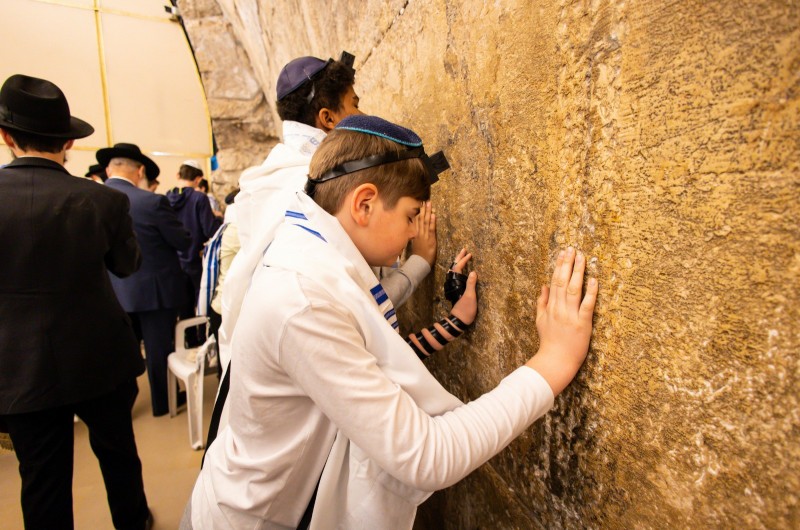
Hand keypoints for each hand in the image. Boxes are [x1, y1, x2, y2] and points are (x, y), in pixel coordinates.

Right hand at [411, 201, 436, 265]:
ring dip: (428, 212)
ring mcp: (424, 235)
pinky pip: (431, 229)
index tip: (419, 203)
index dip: (418, 211)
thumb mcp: (415, 242)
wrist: (419, 262)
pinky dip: (433, 222)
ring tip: (429, 204)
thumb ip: (415, 234)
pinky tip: (433, 215)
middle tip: (425, 200)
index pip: (416, 220)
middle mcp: (419, 232)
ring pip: (426, 221)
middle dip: (423, 209)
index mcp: (415, 233)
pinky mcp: (430, 239)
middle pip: (421, 218)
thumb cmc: (418, 254)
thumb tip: (415, 228)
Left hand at [450, 249, 476, 324]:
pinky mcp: (456, 290)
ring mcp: (454, 286)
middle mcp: (453, 283)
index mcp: (456, 283)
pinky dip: (459, 270)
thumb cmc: (465, 310)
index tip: (469, 254)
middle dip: (459, 258)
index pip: (458, 268)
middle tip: (464, 249)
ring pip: (454, 271)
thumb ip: (471, 284)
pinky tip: (462, 270)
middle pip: (454, 267)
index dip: (463, 260)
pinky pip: (456, 276)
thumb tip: (474, 272)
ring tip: (462, 256)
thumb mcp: (470, 296)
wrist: (459, 321)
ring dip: (458, 262)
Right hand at [525, 247, 597, 395]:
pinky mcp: (582, 324)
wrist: (555, 361)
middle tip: (572, 249)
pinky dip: (590, 292)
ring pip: (574, 289)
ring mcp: (570, 315)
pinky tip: (594, 280)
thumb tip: (544, 285)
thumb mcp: (540, 320)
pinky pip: (587, 305)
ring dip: (578, 272)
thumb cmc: (549, 342)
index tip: (563, 253)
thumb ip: (542, 302)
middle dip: (568, 264)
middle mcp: (559, 308)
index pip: (554, 281)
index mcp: (550, 307)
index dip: (559, 266)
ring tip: (582, 258)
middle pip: (563, 281)